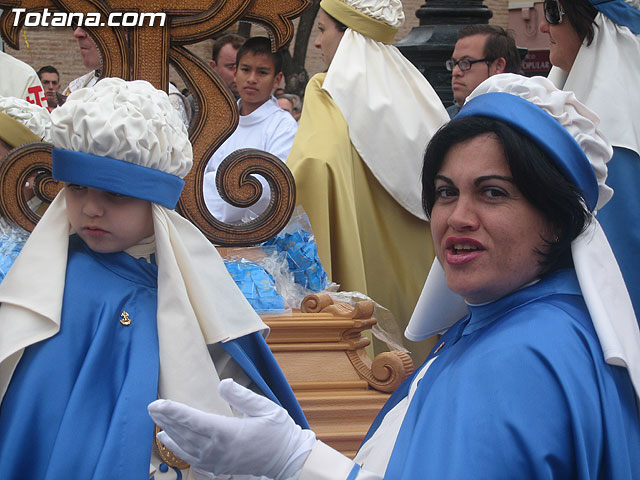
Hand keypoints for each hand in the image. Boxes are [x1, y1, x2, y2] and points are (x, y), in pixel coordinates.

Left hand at [148, 379, 315, 478]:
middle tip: (151, 408)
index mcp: (228, 432)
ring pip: (185, 447)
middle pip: (184, 434)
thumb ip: (242, 396)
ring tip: (157, 421)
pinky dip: (177, 448)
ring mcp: (216, 460)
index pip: (193, 420)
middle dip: (166, 420)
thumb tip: (221, 384)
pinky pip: (192, 458)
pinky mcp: (218, 466)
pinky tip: (169, 441)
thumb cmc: (278, 432)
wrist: (287, 460)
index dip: (173, 412)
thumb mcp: (266, 408)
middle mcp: (218, 449)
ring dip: (169, 432)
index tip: (157, 404)